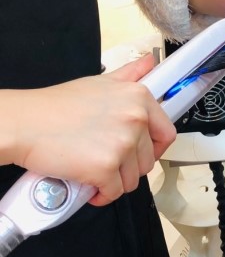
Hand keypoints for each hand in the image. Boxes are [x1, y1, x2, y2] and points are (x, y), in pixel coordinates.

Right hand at [12, 54, 175, 205]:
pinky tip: (89, 187)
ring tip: (95, 171)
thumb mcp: (100, 82)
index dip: (153, 148)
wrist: (24, 122)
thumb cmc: (57, 105)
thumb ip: (130, 75)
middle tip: (108, 162)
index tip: (139, 153)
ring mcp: (122, 144)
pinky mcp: (105, 167)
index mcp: (139, 98)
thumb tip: (150, 62)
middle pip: (148, 160)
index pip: (166, 134)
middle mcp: (136, 119)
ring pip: (133, 179)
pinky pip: (114, 192)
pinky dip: (102, 195)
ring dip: (116, 181)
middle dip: (129, 167)